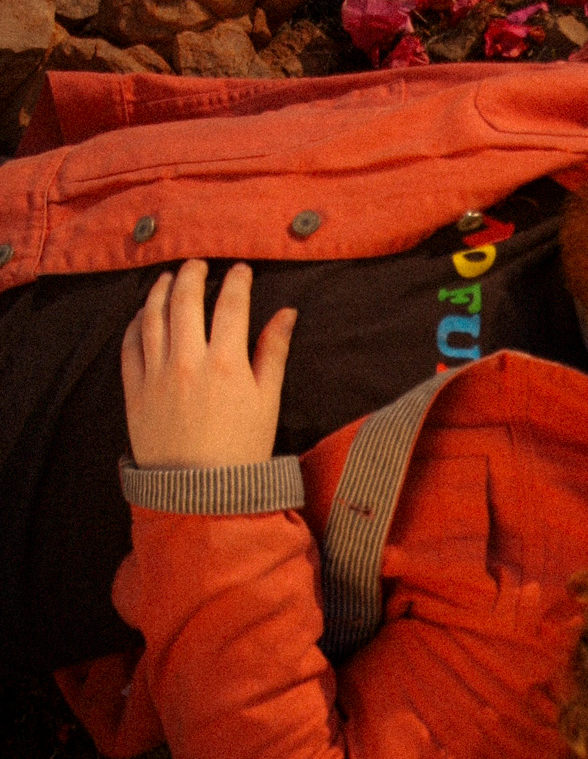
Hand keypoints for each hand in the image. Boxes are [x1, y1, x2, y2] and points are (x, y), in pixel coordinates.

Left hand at [121, 261, 296, 467]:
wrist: (201, 494)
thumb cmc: (242, 450)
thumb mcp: (268, 401)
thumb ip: (274, 352)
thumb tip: (286, 314)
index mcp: (226, 362)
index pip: (231, 304)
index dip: (237, 281)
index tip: (240, 270)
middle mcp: (187, 361)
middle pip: (185, 300)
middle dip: (192, 275)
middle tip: (198, 265)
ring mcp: (156, 374)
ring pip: (152, 316)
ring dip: (159, 291)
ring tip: (167, 279)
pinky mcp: (135, 390)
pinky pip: (130, 345)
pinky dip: (135, 323)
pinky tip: (143, 315)